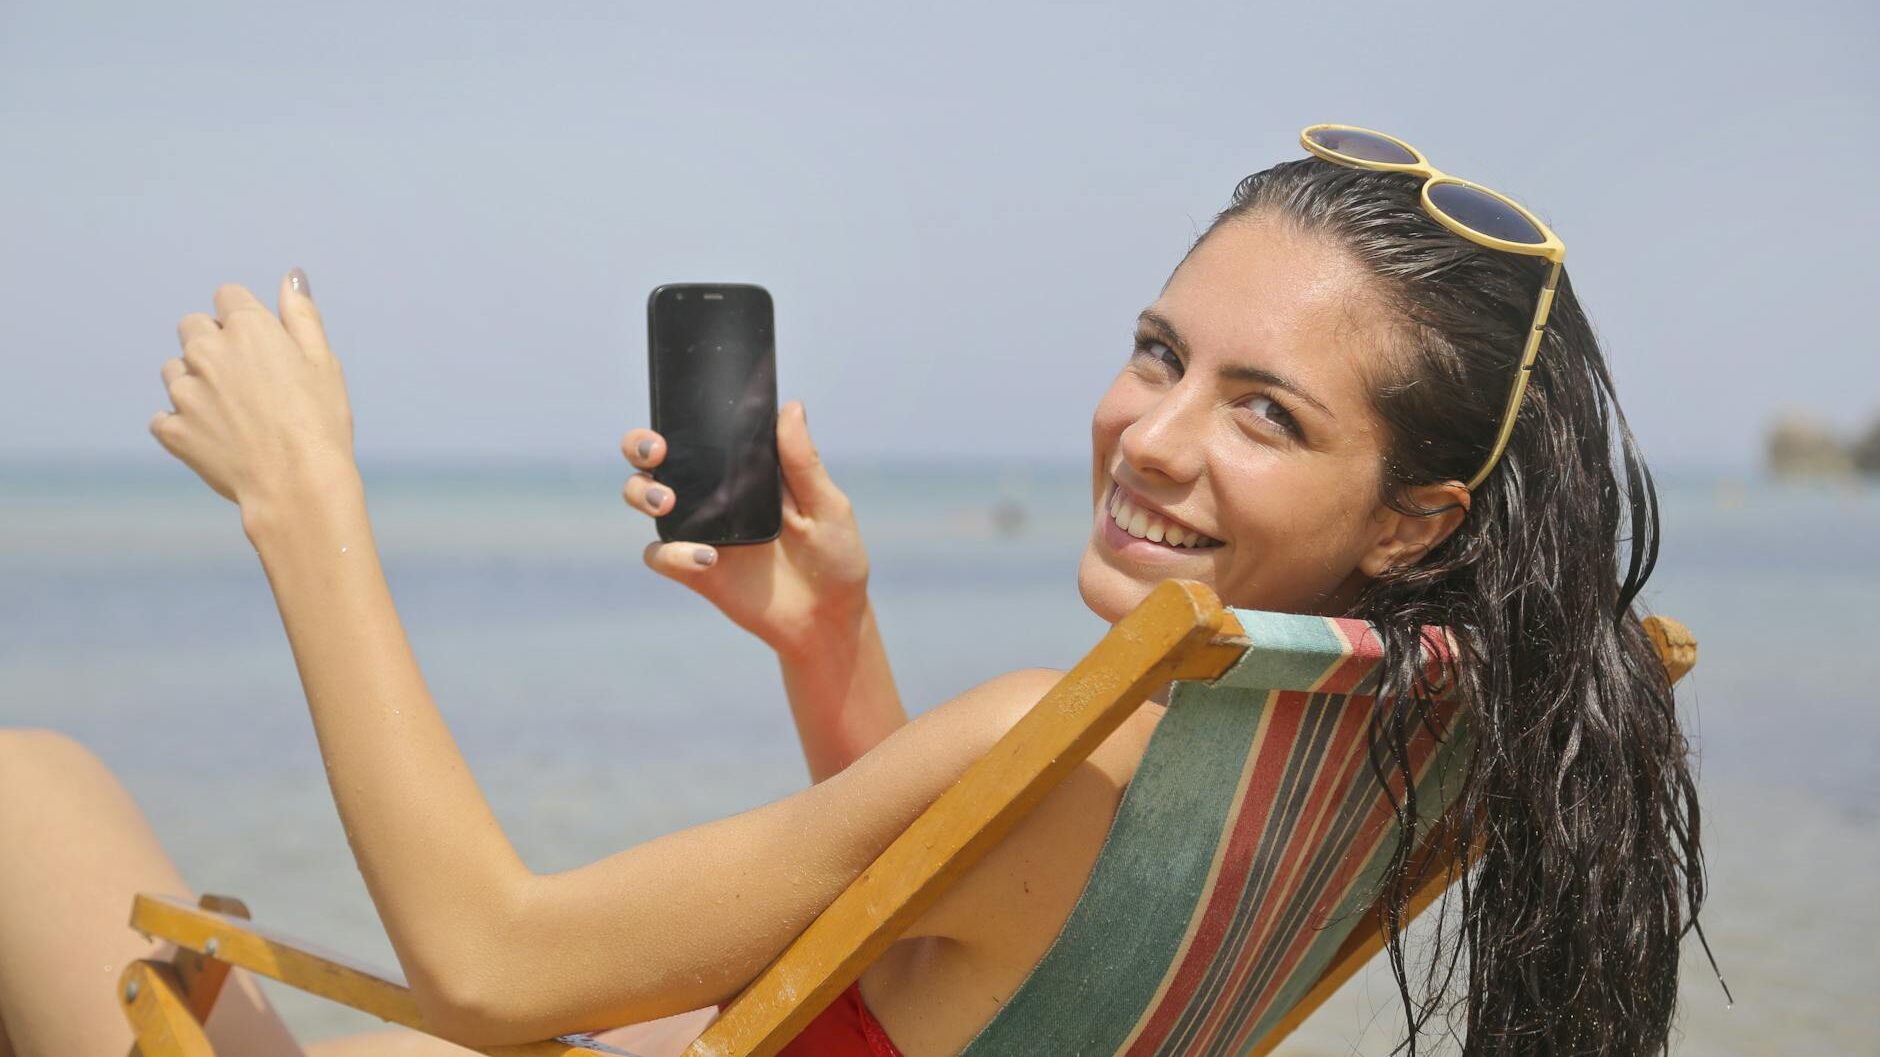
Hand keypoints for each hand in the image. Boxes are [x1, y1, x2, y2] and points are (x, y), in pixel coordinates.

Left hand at [149, 271, 354, 512]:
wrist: (299, 487)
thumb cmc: (321, 423)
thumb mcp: (324, 363)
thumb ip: (301, 315)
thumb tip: (291, 276)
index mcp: (248, 329)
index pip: (227, 296)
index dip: (244, 317)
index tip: (262, 345)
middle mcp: (209, 352)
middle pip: (192, 327)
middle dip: (212, 343)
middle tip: (246, 380)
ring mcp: (186, 392)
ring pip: (175, 371)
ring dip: (195, 382)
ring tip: (232, 413)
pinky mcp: (172, 430)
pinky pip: (164, 418)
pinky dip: (182, 424)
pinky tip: (214, 439)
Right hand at [622, 401, 869, 658]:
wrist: (828, 619)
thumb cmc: (835, 556)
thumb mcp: (827, 506)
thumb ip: (803, 462)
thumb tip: (791, 407)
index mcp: (744, 471)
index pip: (700, 434)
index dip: (677, 417)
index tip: (678, 413)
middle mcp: (714, 495)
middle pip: (656, 460)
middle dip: (640, 446)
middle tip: (658, 453)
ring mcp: (701, 531)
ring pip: (646, 499)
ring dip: (643, 493)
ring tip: (667, 502)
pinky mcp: (695, 570)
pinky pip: (662, 555)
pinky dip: (673, 553)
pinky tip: (708, 558)